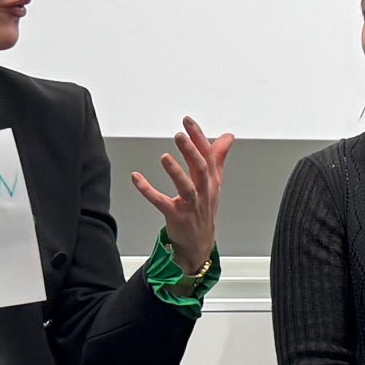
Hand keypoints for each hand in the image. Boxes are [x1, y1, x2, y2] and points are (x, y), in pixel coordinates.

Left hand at [131, 117, 232, 276]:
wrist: (199, 243)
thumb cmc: (205, 210)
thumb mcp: (214, 182)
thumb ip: (218, 157)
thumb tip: (227, 137)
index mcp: (211, 181)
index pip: (208, 155)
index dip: (198, 137)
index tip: (188, 122)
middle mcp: (203, 192)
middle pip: (200, 169)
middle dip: (191, 151)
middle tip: (180, 136)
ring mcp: (191, 205)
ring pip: (186, 187)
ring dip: (176, 172)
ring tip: (165, 157)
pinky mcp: (176, 216)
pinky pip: (161, 202)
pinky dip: (148, 190)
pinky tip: (137, 178)